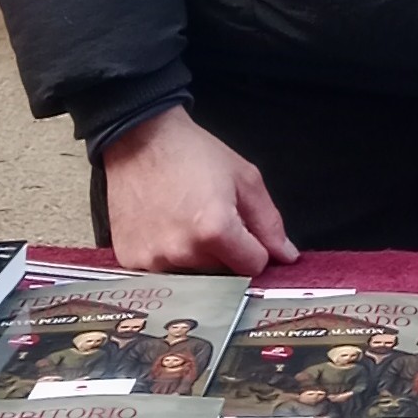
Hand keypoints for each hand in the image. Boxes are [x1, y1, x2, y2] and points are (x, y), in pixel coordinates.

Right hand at [103, 105, 299, 274]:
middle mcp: (183, 252)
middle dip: (225, 255)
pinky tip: (163, 231)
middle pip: (223, 275)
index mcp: (215, 230)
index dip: (254, 249)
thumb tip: (286, 256)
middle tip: (210, 222)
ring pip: (193, 278)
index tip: (242, 231)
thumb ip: (269, 222)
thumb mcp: (244, 178)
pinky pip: (162, 275)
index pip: (253, 267)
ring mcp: (153, 260)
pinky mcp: (131, 260)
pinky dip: (168, 260)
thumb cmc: (191, 154)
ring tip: (184, 224)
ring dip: (196, 259)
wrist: (138, 140)